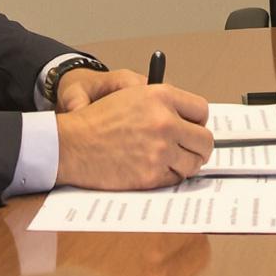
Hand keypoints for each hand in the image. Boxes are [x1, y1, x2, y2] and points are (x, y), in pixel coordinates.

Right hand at [55, 76, 212, 190]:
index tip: (192, 128)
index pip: (201, 110)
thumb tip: (189, 121)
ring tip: (171, 161)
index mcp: (161, 96)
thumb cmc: (97, 120)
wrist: (71, 144)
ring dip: (185, 164)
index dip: (198, 122)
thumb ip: (163, 104)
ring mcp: (160, 150)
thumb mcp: (132, 96)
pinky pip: (175, 179)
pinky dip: (168, 176)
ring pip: (194, 162)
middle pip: (204, 139)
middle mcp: (165, 121)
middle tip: (189, 150)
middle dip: (198, 146)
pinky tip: (155, 169)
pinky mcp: (151, 174)